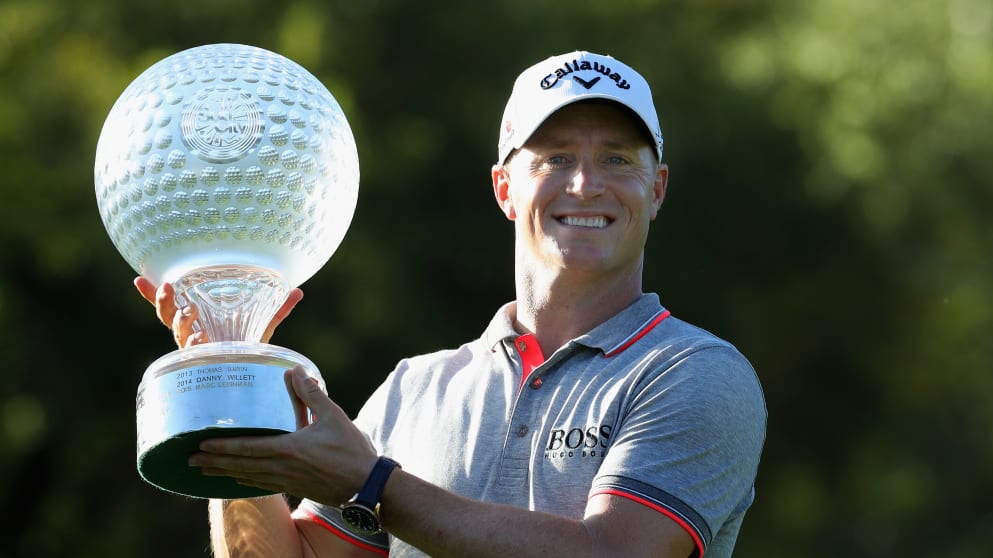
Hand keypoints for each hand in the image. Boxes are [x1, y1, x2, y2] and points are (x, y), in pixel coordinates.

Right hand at [133, 276, 303, 347]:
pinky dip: (196, 342)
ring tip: (191, 311)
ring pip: (177, 331)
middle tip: (168, 287)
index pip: (171, 306)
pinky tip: (201, 337)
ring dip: (181, 319)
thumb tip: (299, 291)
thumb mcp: (262, 325)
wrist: (251, 376)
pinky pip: (194, 351)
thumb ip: (277, 309)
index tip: (139, 277)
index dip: (153, 294)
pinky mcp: (203, 360)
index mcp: (196, 322)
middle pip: (167, 316)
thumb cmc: (248, 348)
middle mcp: (190, 335)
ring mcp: (194, 349)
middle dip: (164, 302)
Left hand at [188, 365, 377, 504]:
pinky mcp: (294, 487)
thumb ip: (312, 394)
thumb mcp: (333, 416)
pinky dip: (244, 482)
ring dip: (224, 473)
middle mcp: (281, 468)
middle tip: (190, 459)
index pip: (247, 448)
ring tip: (204, 471)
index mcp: (288, 449)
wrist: (366, 485)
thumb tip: (294, 370)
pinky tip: (237, 480)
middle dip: (214, 462)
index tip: (201, 443)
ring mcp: (287, 481)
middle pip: (240, 466)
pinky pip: (261, 485)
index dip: (222, 446)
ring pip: (247, 478)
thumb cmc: (351, 451)